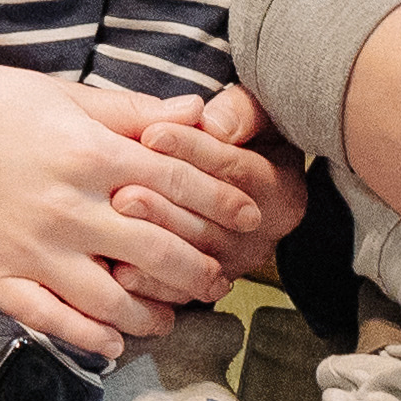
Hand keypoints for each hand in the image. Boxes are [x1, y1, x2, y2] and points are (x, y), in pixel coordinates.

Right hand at [0, 66, 242, 351]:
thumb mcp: (59, 95)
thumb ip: (129, 111)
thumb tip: (195, 111)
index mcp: (89, 154)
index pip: (179, 183)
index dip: (222, 203)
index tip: (247, 217)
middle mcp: (68, 208)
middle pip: (159, 249)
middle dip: (200, 268)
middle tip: (223, 279)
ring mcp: (32, 251)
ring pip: (114, 299)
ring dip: (154, 313)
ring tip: (172, 318)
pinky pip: (55, 322)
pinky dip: (92, 338)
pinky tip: (114, 342)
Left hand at [84, 82, 311, 291]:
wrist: (226, 172)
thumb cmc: (239, 131)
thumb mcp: (251, 111)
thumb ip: (238, 112)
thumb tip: (213, 123)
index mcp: (283, 192)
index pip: (237, 170)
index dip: (192, 150)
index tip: (151, 134)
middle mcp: (264, 233)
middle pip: (214, 219)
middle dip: (166, 201)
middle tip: (123, 188)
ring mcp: (236, 262)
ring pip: (195, 253)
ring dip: (154, 234)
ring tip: (116, 213)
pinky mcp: (208, 283)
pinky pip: (178, 290)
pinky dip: (149, 282)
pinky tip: (118, 268)